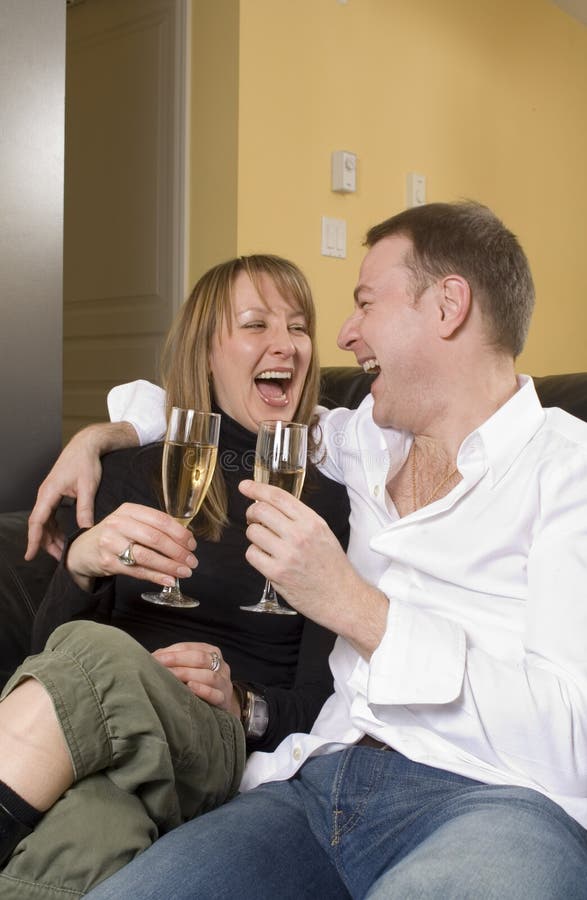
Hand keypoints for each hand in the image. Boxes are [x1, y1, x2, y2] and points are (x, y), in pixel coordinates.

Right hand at [26, 422, 138, 561]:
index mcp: (49, 492)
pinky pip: (51, 515)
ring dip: (51, 536)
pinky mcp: (56, 494)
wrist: (86, 446)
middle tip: (58, 558)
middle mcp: (45, 494)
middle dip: (45, 543)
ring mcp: (49, 494)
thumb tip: (85, 529)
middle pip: (40, 524)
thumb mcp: (88, 486)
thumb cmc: (86, 462)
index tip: (29, 554)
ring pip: (45, 521)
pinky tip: (63, 537)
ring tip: (62, 552)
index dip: (33, 539)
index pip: (37, 521)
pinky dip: (55, 528)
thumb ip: (85, 508)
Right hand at [65, 502, 197, 590]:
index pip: (160, 519)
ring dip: (170, 565)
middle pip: (155, 538)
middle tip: (192, 561)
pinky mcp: (108, 562)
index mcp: (129, 510)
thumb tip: (185, 541)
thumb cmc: (114, 535)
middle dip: (178, 551)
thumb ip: (153, 527)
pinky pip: (137, 571)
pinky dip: (156, 576)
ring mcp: (111, 543)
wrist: (83, 549)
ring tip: (185, 571)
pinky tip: (169, 579)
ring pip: (147, 556)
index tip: (192, 544)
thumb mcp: (130, 523)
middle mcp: (119, 524)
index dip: (180, 533)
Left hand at [153, 643, 239, 715]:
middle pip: (200, 659)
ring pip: (208, 676)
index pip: (190, 648)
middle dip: (177, 661)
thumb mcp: (189, 667)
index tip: (154, 658)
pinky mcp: (224, 700)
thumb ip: (173, 660)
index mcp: (211, 652)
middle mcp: (221, 665)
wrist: (218, 704)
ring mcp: (224, 683)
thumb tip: (152, 657)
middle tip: (159, 666)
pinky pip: (216, 695)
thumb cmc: (198, 682)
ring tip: (171, 677)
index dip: (171, 652)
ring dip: (187, 675)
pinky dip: (204, 690)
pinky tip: (191, 688)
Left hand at [239, 479, 387, 657]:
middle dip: (252, 513)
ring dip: (254, 537)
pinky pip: (252, 554)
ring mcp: (287, 554)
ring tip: (266, 544)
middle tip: (254, 520)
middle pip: (260, 511)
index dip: (257, 488)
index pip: (278, 497)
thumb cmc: (332, 567)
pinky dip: (255, 555)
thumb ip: (300, 518)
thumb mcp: (323, 533)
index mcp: (312, 521)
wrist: (341, 596)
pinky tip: (267, 559)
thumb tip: (271, 506)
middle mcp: (299, 535)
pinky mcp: (277, 573)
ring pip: (253, 532)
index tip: (245, 486)